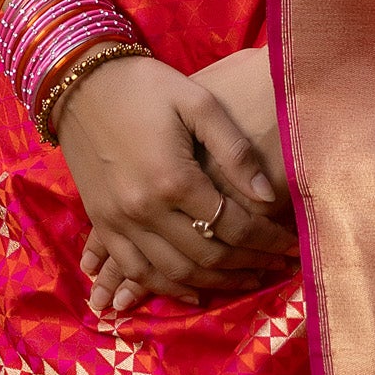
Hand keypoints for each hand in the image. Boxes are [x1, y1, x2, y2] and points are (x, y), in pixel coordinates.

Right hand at [60, 52, 295, 317]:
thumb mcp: (197, 102)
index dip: (268, 240)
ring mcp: (119, 223)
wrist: (81, 82)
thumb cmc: (146, 86)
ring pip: (175, 273)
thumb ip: (234, 150)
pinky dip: (168, 288)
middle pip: (208, 256)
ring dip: (216, 283)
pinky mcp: (102, 224)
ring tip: (248, 279)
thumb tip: (266, 196)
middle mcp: (146, 211)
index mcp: (174, 180)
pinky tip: (193, 292)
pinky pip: (137, 270)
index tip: (293, 245)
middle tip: (277, 265)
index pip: (234, 226)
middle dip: (249, 265)